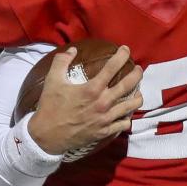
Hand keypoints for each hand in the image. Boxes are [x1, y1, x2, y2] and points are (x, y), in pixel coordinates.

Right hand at [27, 46, 143, 155]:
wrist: (47, 135)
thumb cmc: (50, 106)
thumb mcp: (52, 80)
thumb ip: (62, 61)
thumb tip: (73, 50)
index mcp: (92, 89)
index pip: (112, 68)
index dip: (121, 56)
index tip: (126, 49)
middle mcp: (103, 103)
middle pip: (128, 85)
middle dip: (137, 74)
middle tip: (139, 69)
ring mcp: (106, 118)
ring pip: (131, 105)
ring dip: (137, 96)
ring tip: (137, 91)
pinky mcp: (105, 131)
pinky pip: (124, 123)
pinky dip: (127, 117)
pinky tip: (126, 113)